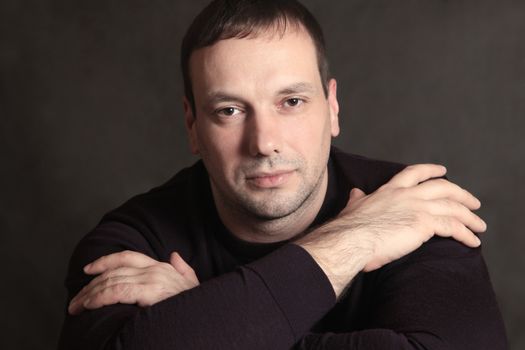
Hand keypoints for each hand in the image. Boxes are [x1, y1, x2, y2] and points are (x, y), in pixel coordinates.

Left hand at [68, 250, 198, 314]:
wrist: (208, 315)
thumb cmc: (199, 305)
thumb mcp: (192, 284)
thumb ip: (183, 269)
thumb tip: (174, 255)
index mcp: (162, 267)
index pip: (128, 256)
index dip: (105, 261)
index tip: (88, 269)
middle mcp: (155, 269)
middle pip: (114, 270)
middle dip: (91, 285)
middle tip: (76, 300)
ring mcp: (153, 279)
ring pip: (112, 281)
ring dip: (90, 294)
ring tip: (77, 306)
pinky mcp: (151, 292)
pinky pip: (118, 291)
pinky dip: (100, 297)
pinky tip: (90, 304)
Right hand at [298, 164, 485, 295]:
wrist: (351, 238)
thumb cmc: (350, 228)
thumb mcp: (353, 207)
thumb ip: (359, 199)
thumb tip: (356, 192)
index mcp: (390, 190)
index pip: (414, 173)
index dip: (431, 171)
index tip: (443, 170)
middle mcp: (407, 195)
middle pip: (443, 187)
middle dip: (461, 194)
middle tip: (473, 202)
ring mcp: (417, 207)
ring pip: (453, 207)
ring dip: (469, 217)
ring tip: (479, 225)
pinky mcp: (425, 223)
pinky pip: (453, 227)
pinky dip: (466, 234)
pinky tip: (473, 241)